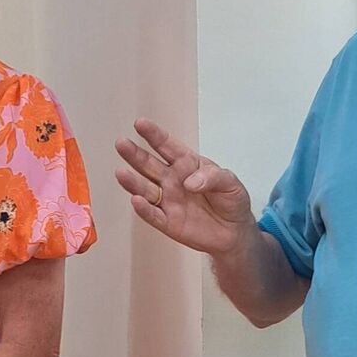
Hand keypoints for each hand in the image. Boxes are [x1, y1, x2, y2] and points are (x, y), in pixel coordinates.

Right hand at [115, 118, 256, 254]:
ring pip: (145, 189)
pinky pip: (152, 214)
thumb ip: (213, 177)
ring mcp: (168, 201)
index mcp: (186, 164)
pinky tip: (136, 200)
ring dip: (132, 182)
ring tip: (121, 173)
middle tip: (121, 144)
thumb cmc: (231, 201)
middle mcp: (172, 180)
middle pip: (149, 165)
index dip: (153, 135)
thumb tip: (190, 182)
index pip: (167, 146)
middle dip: (135, 154)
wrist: (235, 232)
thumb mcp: (231, 182)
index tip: (140, 124)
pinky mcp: (167, 222)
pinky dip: (144, 209)